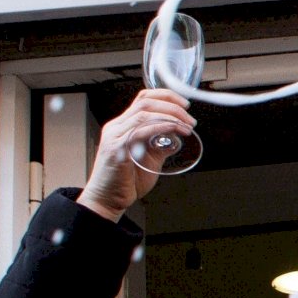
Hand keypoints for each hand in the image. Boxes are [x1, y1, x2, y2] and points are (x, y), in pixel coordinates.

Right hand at [76, 88, 195, 222]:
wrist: (107, 201)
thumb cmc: (126, 182)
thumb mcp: (149, 160)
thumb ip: (161, 147)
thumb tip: (177, 137)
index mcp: (123, 126)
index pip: (143, 99)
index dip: (166, 96)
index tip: (185, 104)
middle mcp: (116, 127)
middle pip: (145, 102)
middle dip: (172, 106)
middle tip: (190, 118)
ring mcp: (114, 137)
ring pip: (143, 113)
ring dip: (170, 116)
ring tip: (186, 126)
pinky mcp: (116, 149)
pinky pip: (139, 131)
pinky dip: (160, 127)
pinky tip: (173, 130)